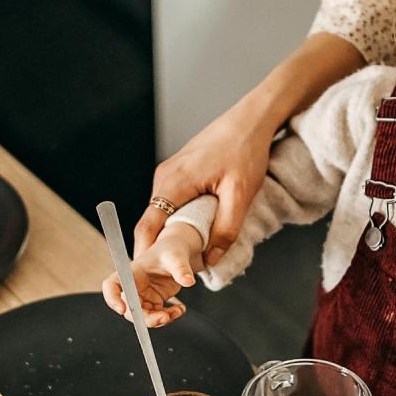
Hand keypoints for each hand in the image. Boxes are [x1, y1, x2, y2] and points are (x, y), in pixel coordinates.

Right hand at [101, 223, 203, 327]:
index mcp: (132, 272)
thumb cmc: (171, 250)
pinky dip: (169, 317)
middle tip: (163, 317)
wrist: (178, 253)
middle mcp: (134, 286)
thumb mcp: (176, 256)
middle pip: (129, 308)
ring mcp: (144, 296)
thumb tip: (188, 281)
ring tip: (177, 312)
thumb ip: (181, 269)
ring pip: (144, 316)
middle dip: (145, 317)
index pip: (112, 285)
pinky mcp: (154, 302)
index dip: (112, 298)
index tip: (122, 309)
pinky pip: (157, 316)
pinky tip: (180, 310)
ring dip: (159, 320)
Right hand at [134, 33, 362, 265]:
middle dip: (157, 249)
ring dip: (169, 234)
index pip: (146, 227)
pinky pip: (170, 202)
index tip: (146, 277)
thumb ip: (225, 230)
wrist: (251, 118)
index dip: (144, 254)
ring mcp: (169, 173)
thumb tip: (210, 260)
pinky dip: (177, 219)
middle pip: (150, 222)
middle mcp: (164, 177)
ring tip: (183, 258)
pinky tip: (194, 230)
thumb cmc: (246, 150)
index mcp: (173, 183)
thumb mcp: (240, 195)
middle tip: (169, 274)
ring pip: (161, 212)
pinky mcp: (179, 171)